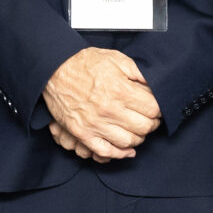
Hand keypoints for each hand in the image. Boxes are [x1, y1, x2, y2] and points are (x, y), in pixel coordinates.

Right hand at [41, 48, 159, 161]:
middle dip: (152, 123)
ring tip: (138, 130)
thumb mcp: (115, 58)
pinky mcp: (83, 134)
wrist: (53, 70)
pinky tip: (127, 150)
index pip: (153, 109)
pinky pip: (106, 151)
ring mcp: (95, 124)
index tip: (158, 108)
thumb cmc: (83, 63)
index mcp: (120, 90)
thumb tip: (155, 85)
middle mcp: (110, 110)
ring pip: (128, 141)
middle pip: (144, 127)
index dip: (159, 109)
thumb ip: (138, 72)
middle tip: (150, 118)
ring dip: (138, 137)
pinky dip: (119, 154)